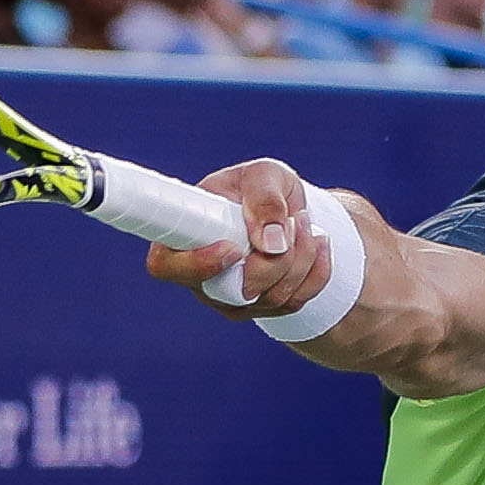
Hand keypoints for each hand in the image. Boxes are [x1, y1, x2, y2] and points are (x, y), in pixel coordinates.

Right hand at [142, 157, 331, 321]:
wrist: (288, 210)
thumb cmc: (262, 188)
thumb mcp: (264, 175)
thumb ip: (264, 198)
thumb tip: (271, 244)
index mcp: (182, 238)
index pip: (166, 266)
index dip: (197, 264)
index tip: (233, 247)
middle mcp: (201, 278)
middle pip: (235, 291)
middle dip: (276, 259)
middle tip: (292, 220)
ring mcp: (231, 300)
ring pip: (272, 298)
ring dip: (301, 257)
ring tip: (303, 221)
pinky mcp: (262, 309)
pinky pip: (295, 302)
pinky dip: (316, 271)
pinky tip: (318, 242)